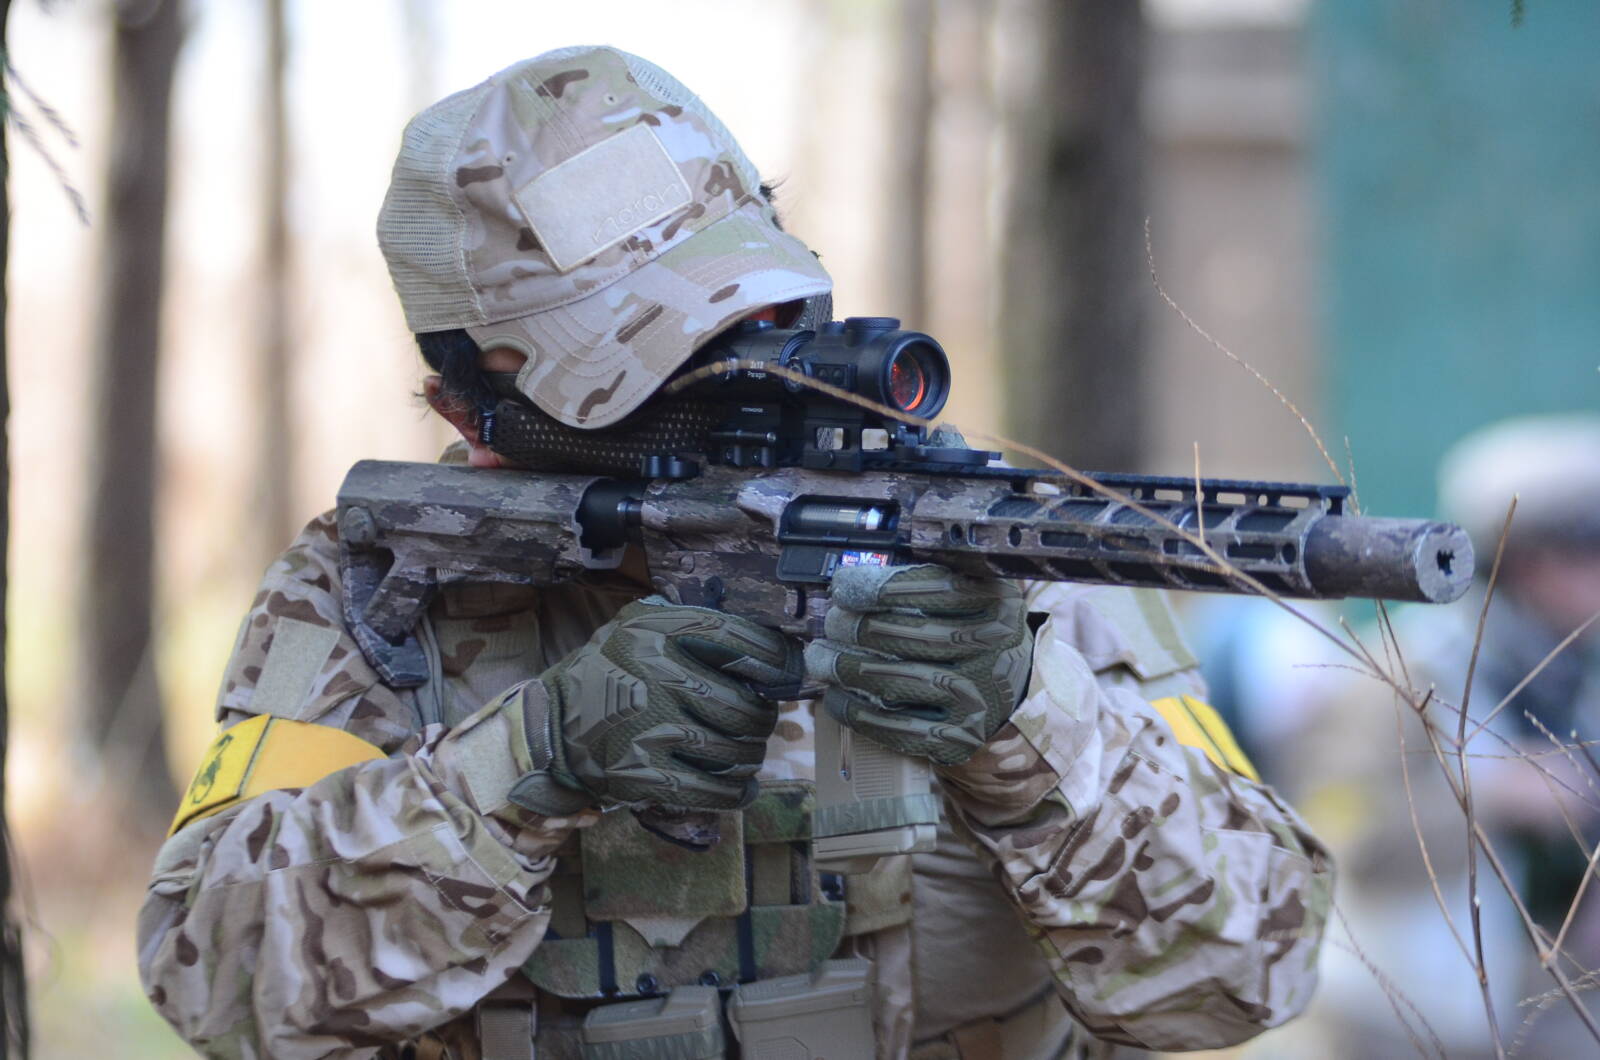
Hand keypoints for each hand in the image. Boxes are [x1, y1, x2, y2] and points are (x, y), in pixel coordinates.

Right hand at [510, 598, 801, 813]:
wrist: (552, 726)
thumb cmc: (610, 673)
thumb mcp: (638, 627)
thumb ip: (692, 626)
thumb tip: (774, 648)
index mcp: (655, 630)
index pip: (736, 638)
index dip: (774, 659)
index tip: (788, 672)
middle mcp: (654, 674)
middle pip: (744, 705)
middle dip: (761, 720)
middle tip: (756, 722)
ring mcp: (650, 727)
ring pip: (735, 750)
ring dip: (750, 756)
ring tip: (744, 752)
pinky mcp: (643, 774)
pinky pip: (714, 789)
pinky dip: (738, 792)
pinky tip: (742, 787)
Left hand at [803, 564, 1030, 764]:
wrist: (1014, 690)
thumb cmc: (974, 631)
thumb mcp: (972, 593)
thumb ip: (927, 581)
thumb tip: (853, 581)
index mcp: (994, 604)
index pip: (929, 589)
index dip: (876, 587)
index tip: (843, 587)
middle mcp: (989, 652)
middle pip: (906, 637)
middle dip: (853, 628)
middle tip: (831, 624)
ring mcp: (975, 699)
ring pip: (895, 682)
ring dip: (846, 668)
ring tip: (821, 659)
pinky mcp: (957, 738)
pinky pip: (896, 727)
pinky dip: (856, 712)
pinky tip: (835, 697)